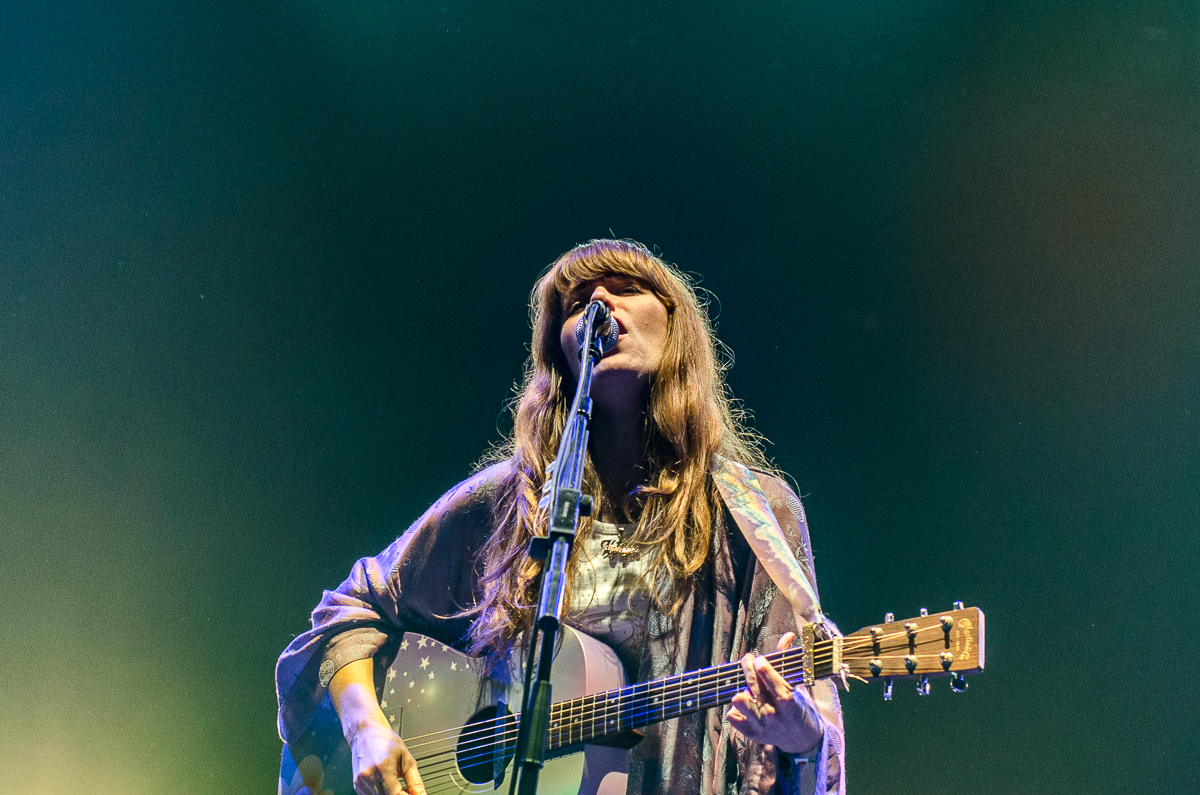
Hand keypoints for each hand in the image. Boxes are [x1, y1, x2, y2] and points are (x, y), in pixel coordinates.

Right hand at [346, 718, 425, 794]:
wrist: (365, 731)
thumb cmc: (386, 740)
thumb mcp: (407, 759)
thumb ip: (415, 782)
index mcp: (382, 768)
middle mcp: (368, 777)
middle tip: (408, 790)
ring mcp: (361, 783)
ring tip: (399, 786)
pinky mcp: (357, 786)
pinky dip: (383, 794)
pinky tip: (389, 786)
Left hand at [727, 632, 823, 755]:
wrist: (803, 740)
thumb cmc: (799, 707)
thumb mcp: (797, 686)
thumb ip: (787, 660)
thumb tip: (787, 635)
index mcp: (788, 701)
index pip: (769, 679)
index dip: (761, 665)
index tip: (759, 659)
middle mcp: (773, 714)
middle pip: (751, 685)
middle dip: (748, 668)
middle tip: (749, 660)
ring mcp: (761, 726)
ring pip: (738, 700)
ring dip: (742, 690)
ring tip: (749, 688)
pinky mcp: (751, 734)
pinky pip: (731, 716)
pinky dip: (736, 709)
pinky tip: (746, 704)